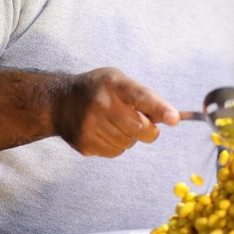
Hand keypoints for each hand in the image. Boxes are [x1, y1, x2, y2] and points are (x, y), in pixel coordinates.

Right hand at [54, 67, 180, 157]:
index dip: (159, 108)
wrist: (58, 102)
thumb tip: (171, 118)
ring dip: (129, 137)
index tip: (174, 119)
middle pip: (139, 128)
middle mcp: (101, 104)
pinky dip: (116, 145)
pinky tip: (105, 132)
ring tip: (114, 123)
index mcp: (114, 84)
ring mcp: (90, 126)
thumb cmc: (98, 90)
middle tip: (140, 122)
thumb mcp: (119, 81)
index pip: (140, 96)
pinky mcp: (85, 143)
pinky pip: (114, 152)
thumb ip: (145, 97)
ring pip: (128, 143)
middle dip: (147, 129)